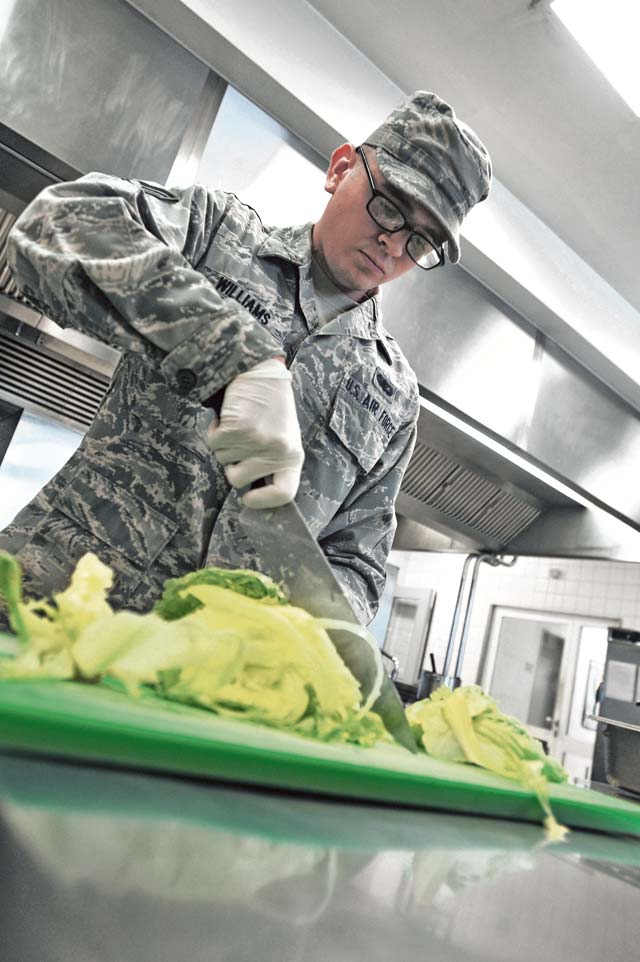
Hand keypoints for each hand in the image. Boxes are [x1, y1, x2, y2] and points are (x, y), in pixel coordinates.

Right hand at [206, 358, 303, 507]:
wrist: (261, 370)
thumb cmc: (271, 407)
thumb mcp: (283, 438)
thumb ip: (273, 464)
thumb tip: (251, 491)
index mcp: (293, 457)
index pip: (283, 494)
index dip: (263, 501)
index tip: (248, 498)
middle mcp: (277, 452)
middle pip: (238, 480)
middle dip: (231, 464)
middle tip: (240, 443)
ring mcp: (257, 441)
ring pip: (223, 460)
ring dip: (224, 444)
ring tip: (239, 422)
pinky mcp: (238, 429)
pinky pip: (213, 444)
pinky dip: (214, 431)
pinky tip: (227, 416)